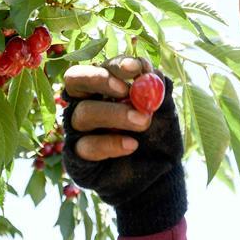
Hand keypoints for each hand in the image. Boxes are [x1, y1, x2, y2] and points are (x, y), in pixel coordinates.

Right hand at [62, 56, 186, 235]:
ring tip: (142, 122)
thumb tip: (149, 70)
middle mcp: (86, 102)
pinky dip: (110, 144)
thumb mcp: (164, 111)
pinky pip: (86, 146)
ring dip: (114, 114)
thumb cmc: (158, 135)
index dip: (116, 65)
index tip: (136, 68)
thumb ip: (157, 90)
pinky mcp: (78, 156)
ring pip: (83, 113)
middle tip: (125, 90)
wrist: (160, 175)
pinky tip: (132, 145)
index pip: (102, 66)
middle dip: (99, 79)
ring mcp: (79, 130)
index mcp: (105, 86)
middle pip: (75, 80)